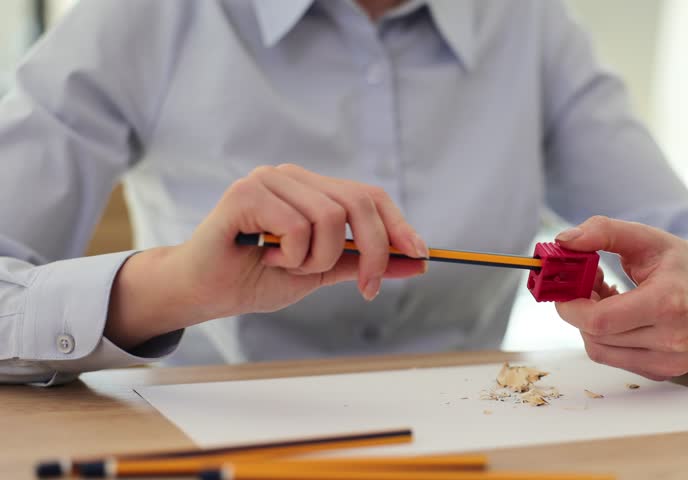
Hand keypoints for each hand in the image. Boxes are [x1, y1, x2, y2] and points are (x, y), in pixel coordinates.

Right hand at [105, 164, 427, 348]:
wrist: (206, 292)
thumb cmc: (257, 278)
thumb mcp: (322, 272)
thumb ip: (363, 262)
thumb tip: (416, 262)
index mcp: (312, 189)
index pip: (370, 195)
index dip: (399, 225)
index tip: (420, 256)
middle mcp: (293, 176)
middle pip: (359, 202)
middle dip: (374, 251)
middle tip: (368, 288)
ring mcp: (269, 179)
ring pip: (329, 218)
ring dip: (318, 259)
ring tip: (288, 266)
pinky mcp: (246, 193)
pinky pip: (297, 226)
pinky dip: (292, 255)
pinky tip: (265, 257)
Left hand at [553, 216, 687, 380]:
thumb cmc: (679, 265)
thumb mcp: (644, 237)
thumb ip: (603, 231)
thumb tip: (564, 241)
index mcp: (669, 303)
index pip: (601, 320)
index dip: (571, 307)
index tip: (563, 289)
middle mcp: (673, 339)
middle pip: (596, 335)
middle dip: (581, 308)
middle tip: (588, 282)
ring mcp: (669, 361)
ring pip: (599, 349)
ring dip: (591, 323)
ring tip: (607, 296)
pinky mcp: (661, 372)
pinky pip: (612, 358)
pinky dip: (605, 336)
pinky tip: (618, 315)